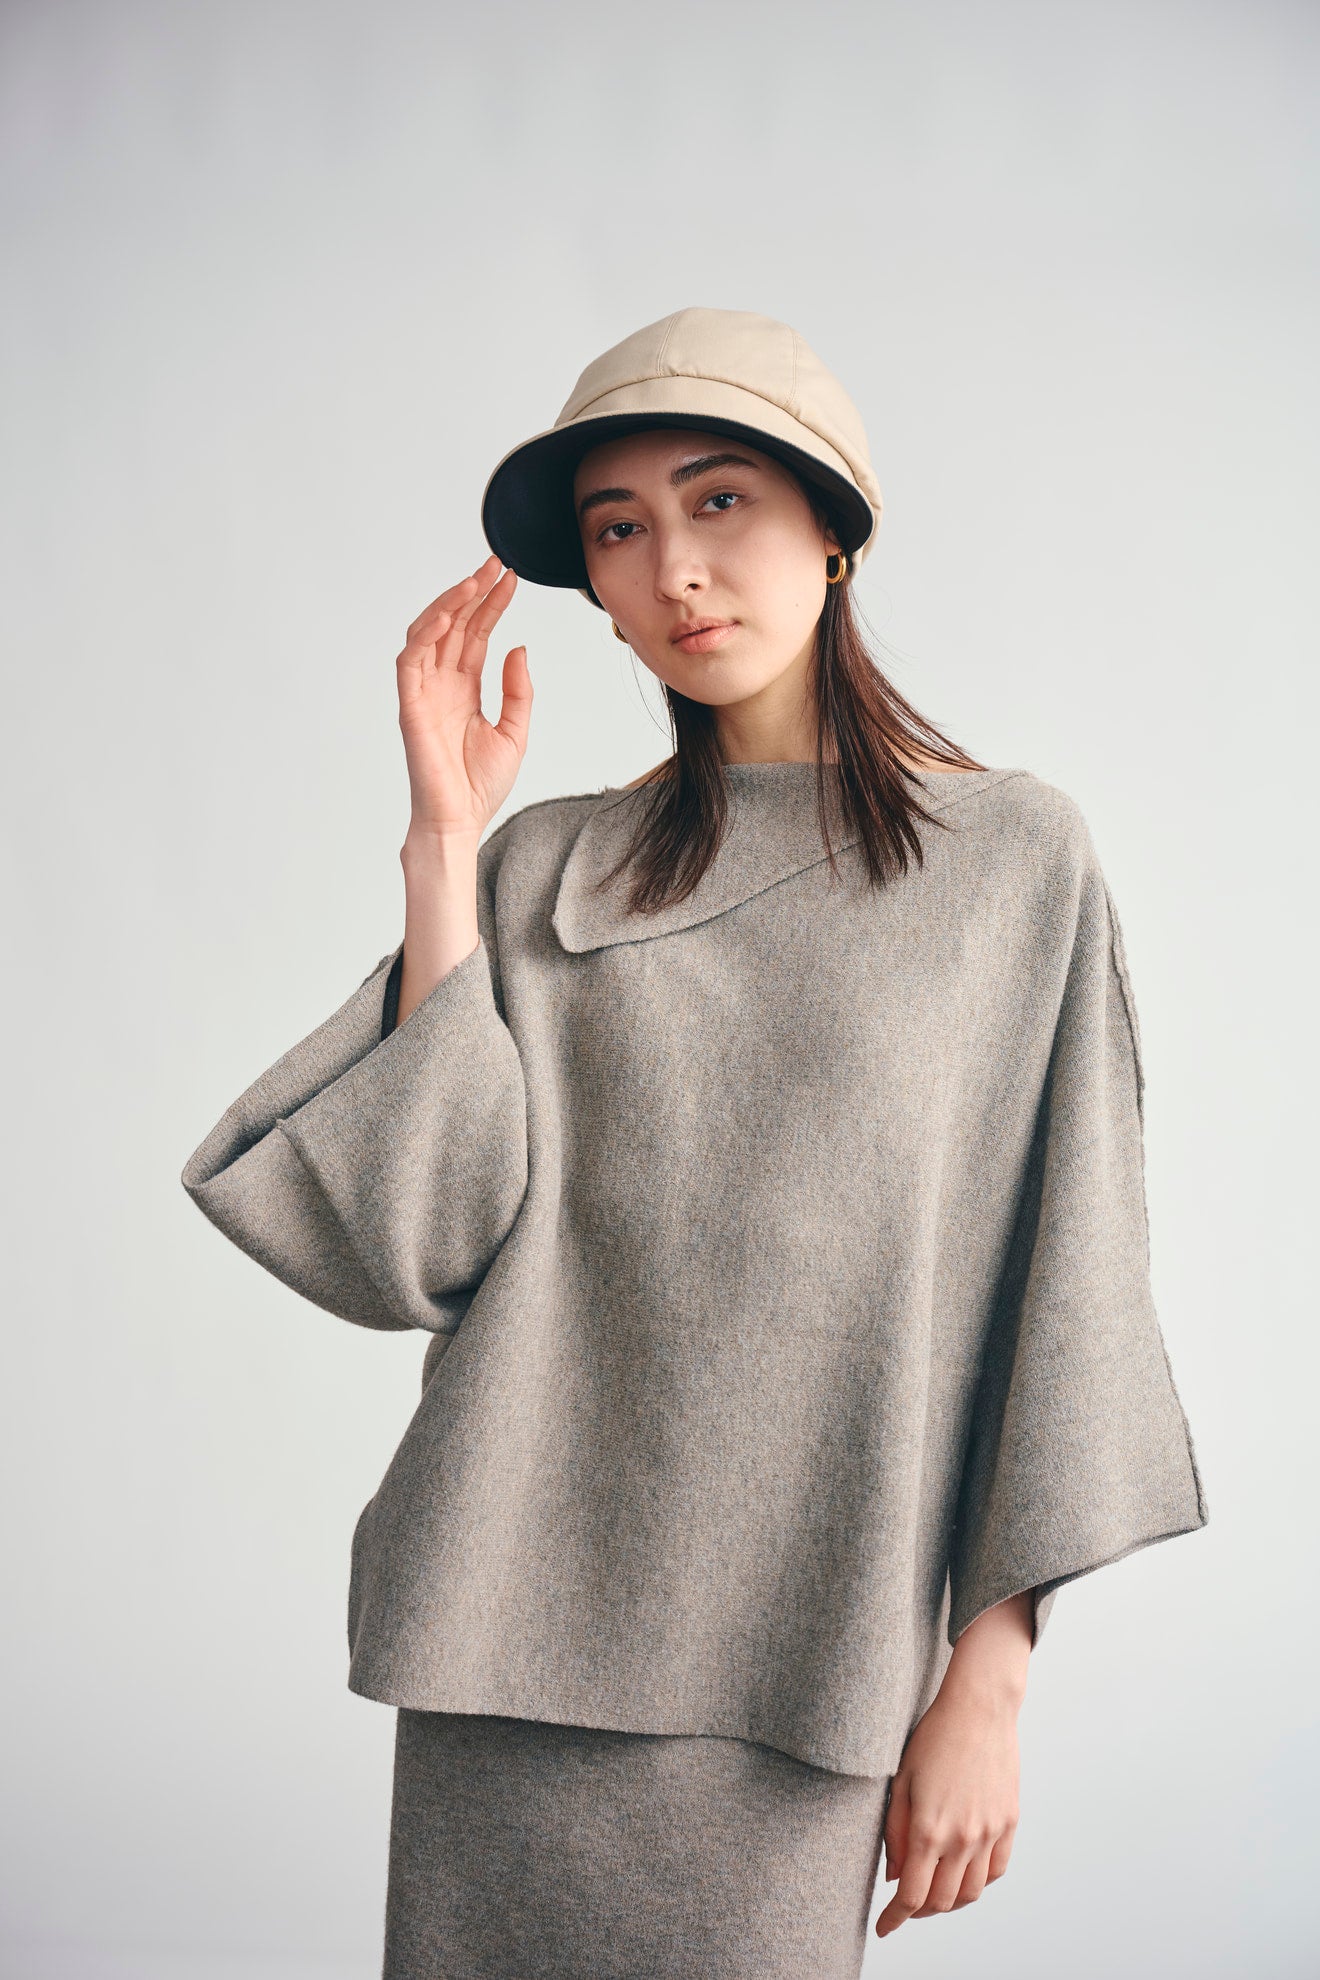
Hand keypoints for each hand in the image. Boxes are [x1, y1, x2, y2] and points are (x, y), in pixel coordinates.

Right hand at [395, 553, 531, 844]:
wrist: (459, 821)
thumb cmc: (479, 786)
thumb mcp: (515, 732)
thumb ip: (517, 690)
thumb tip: (518, 647)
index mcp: (464, 689)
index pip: (475, 635)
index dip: (491, 605)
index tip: (511, 579)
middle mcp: (441, 685)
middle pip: (454, 626)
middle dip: (472, 593)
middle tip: (494, 564)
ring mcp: (423, 693)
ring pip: (428, 634)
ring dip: (448, 605)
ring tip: (474, 581)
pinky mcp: (410, 706)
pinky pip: (410, 661)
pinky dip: (424, 634)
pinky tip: (445, 616)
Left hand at [874, 1680, 1021, 1938]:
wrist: (979, 1708)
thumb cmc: (933, 1737)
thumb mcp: (900, 1781)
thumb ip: (894, 1833)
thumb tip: (894, 1876)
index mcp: (928, 1829)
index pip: (911, 1896)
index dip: (895, 1919)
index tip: (884, 1927)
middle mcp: (962, 1838)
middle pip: (941, 1901)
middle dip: (920, 1912)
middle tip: (906, 1906)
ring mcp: (990, 1833)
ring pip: (971, 1893)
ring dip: (949, 1902)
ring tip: (934, 1892)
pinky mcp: (1009, 1823)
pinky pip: (996, 1870)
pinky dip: (979, 1882)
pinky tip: (964, 1873)